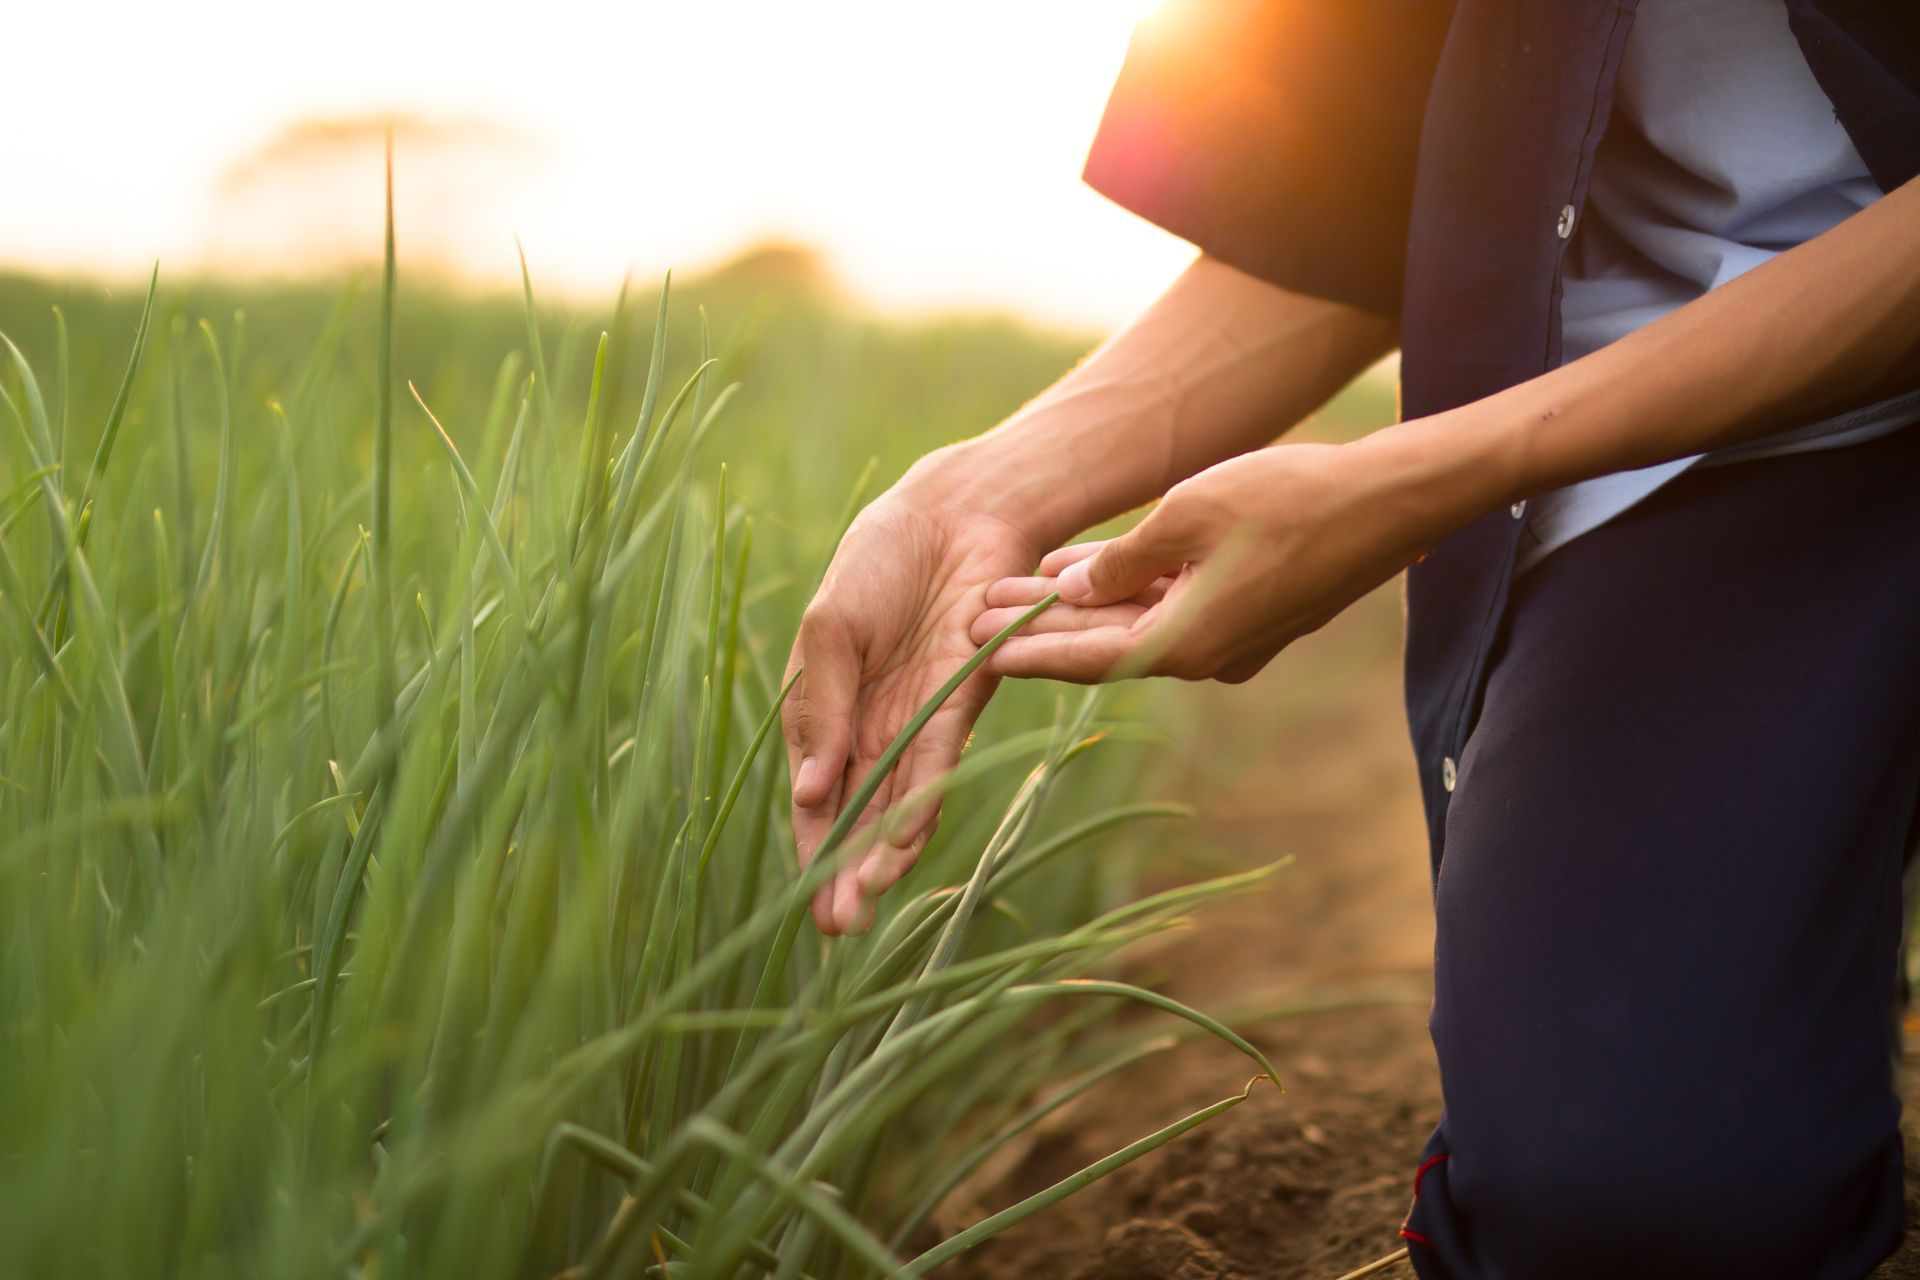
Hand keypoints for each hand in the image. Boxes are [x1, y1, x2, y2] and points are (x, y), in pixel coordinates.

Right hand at [783, 465, 1042, 935]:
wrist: (949, 513)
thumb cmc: (878, 563)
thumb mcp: (830, 632)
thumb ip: (821, 706)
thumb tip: (809, 791)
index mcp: (834, 716)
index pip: (818, 799)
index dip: (812, 849)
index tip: (805, 903)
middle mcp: (879, 731)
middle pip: (860, 817)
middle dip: (845, 873)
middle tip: (834, 929)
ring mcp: (922, 722)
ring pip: (899, 804)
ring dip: (881, 856)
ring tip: (864, 904)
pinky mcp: (963, 703)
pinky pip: (939, 763)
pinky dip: (920, 803)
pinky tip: (903, 845)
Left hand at [970, 438, 1457, 683]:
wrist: (1389, 501)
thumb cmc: (1287, 499)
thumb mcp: (1186, 516)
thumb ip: (1121, 559)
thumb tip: (1074, 589)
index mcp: (1185, 644)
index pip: (1085, 658)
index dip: (1026, 651)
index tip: (973, 651)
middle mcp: (1207, 657)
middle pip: (1105, 645)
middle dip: (1042, 627)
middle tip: (976, 614)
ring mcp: (1234, 640)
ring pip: (1139, 625)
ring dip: (1083, 607)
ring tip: (1018, 588)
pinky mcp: (1253, 616)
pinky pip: (1175, 609)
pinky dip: (1131, 592)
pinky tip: (1089, 570)